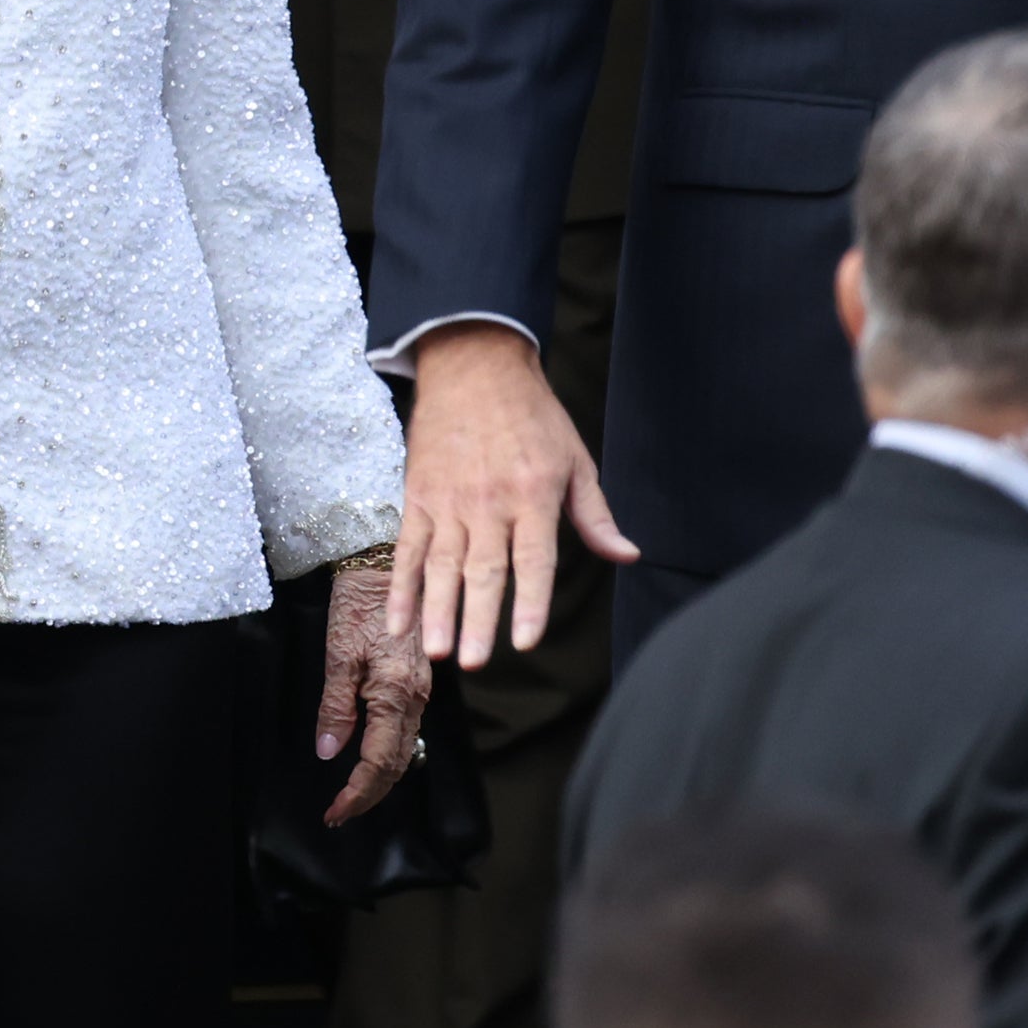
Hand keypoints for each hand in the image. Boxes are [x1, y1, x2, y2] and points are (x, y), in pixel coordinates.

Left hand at [314, 554, 438, 820]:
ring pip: (405, 748)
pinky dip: (389, 754)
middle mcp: (416, 697)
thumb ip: (336, 706)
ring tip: (352, 796)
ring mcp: (420, 689)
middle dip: (370, 794)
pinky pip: (407, 729)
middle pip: (398, 763)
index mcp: (396, 692)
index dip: (358, 792)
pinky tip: (372, 760)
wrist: (382, 561)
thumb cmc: (358, 601)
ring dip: (380, 777)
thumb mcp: (338, 652)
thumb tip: (330, 752)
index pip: (380, 761)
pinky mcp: (417, 680)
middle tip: (339, 813)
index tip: (334, 812)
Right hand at [394, 322, 635, 670]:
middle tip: (473, 662)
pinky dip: (402, 587)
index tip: (525, 640)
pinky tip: (400, 622)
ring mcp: (449, 501)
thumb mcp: (575, 460)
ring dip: (437, 611)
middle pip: (483, 570)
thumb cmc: (533, 416)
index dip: (529, 602)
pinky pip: (409, 549)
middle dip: (477, 619)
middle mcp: (490, 503)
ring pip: (441, 565)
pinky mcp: (419, 497)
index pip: (532, 559)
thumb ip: (595, 516)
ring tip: (436, 653)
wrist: (474, 366)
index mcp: (533, 495)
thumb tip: (627, 555)